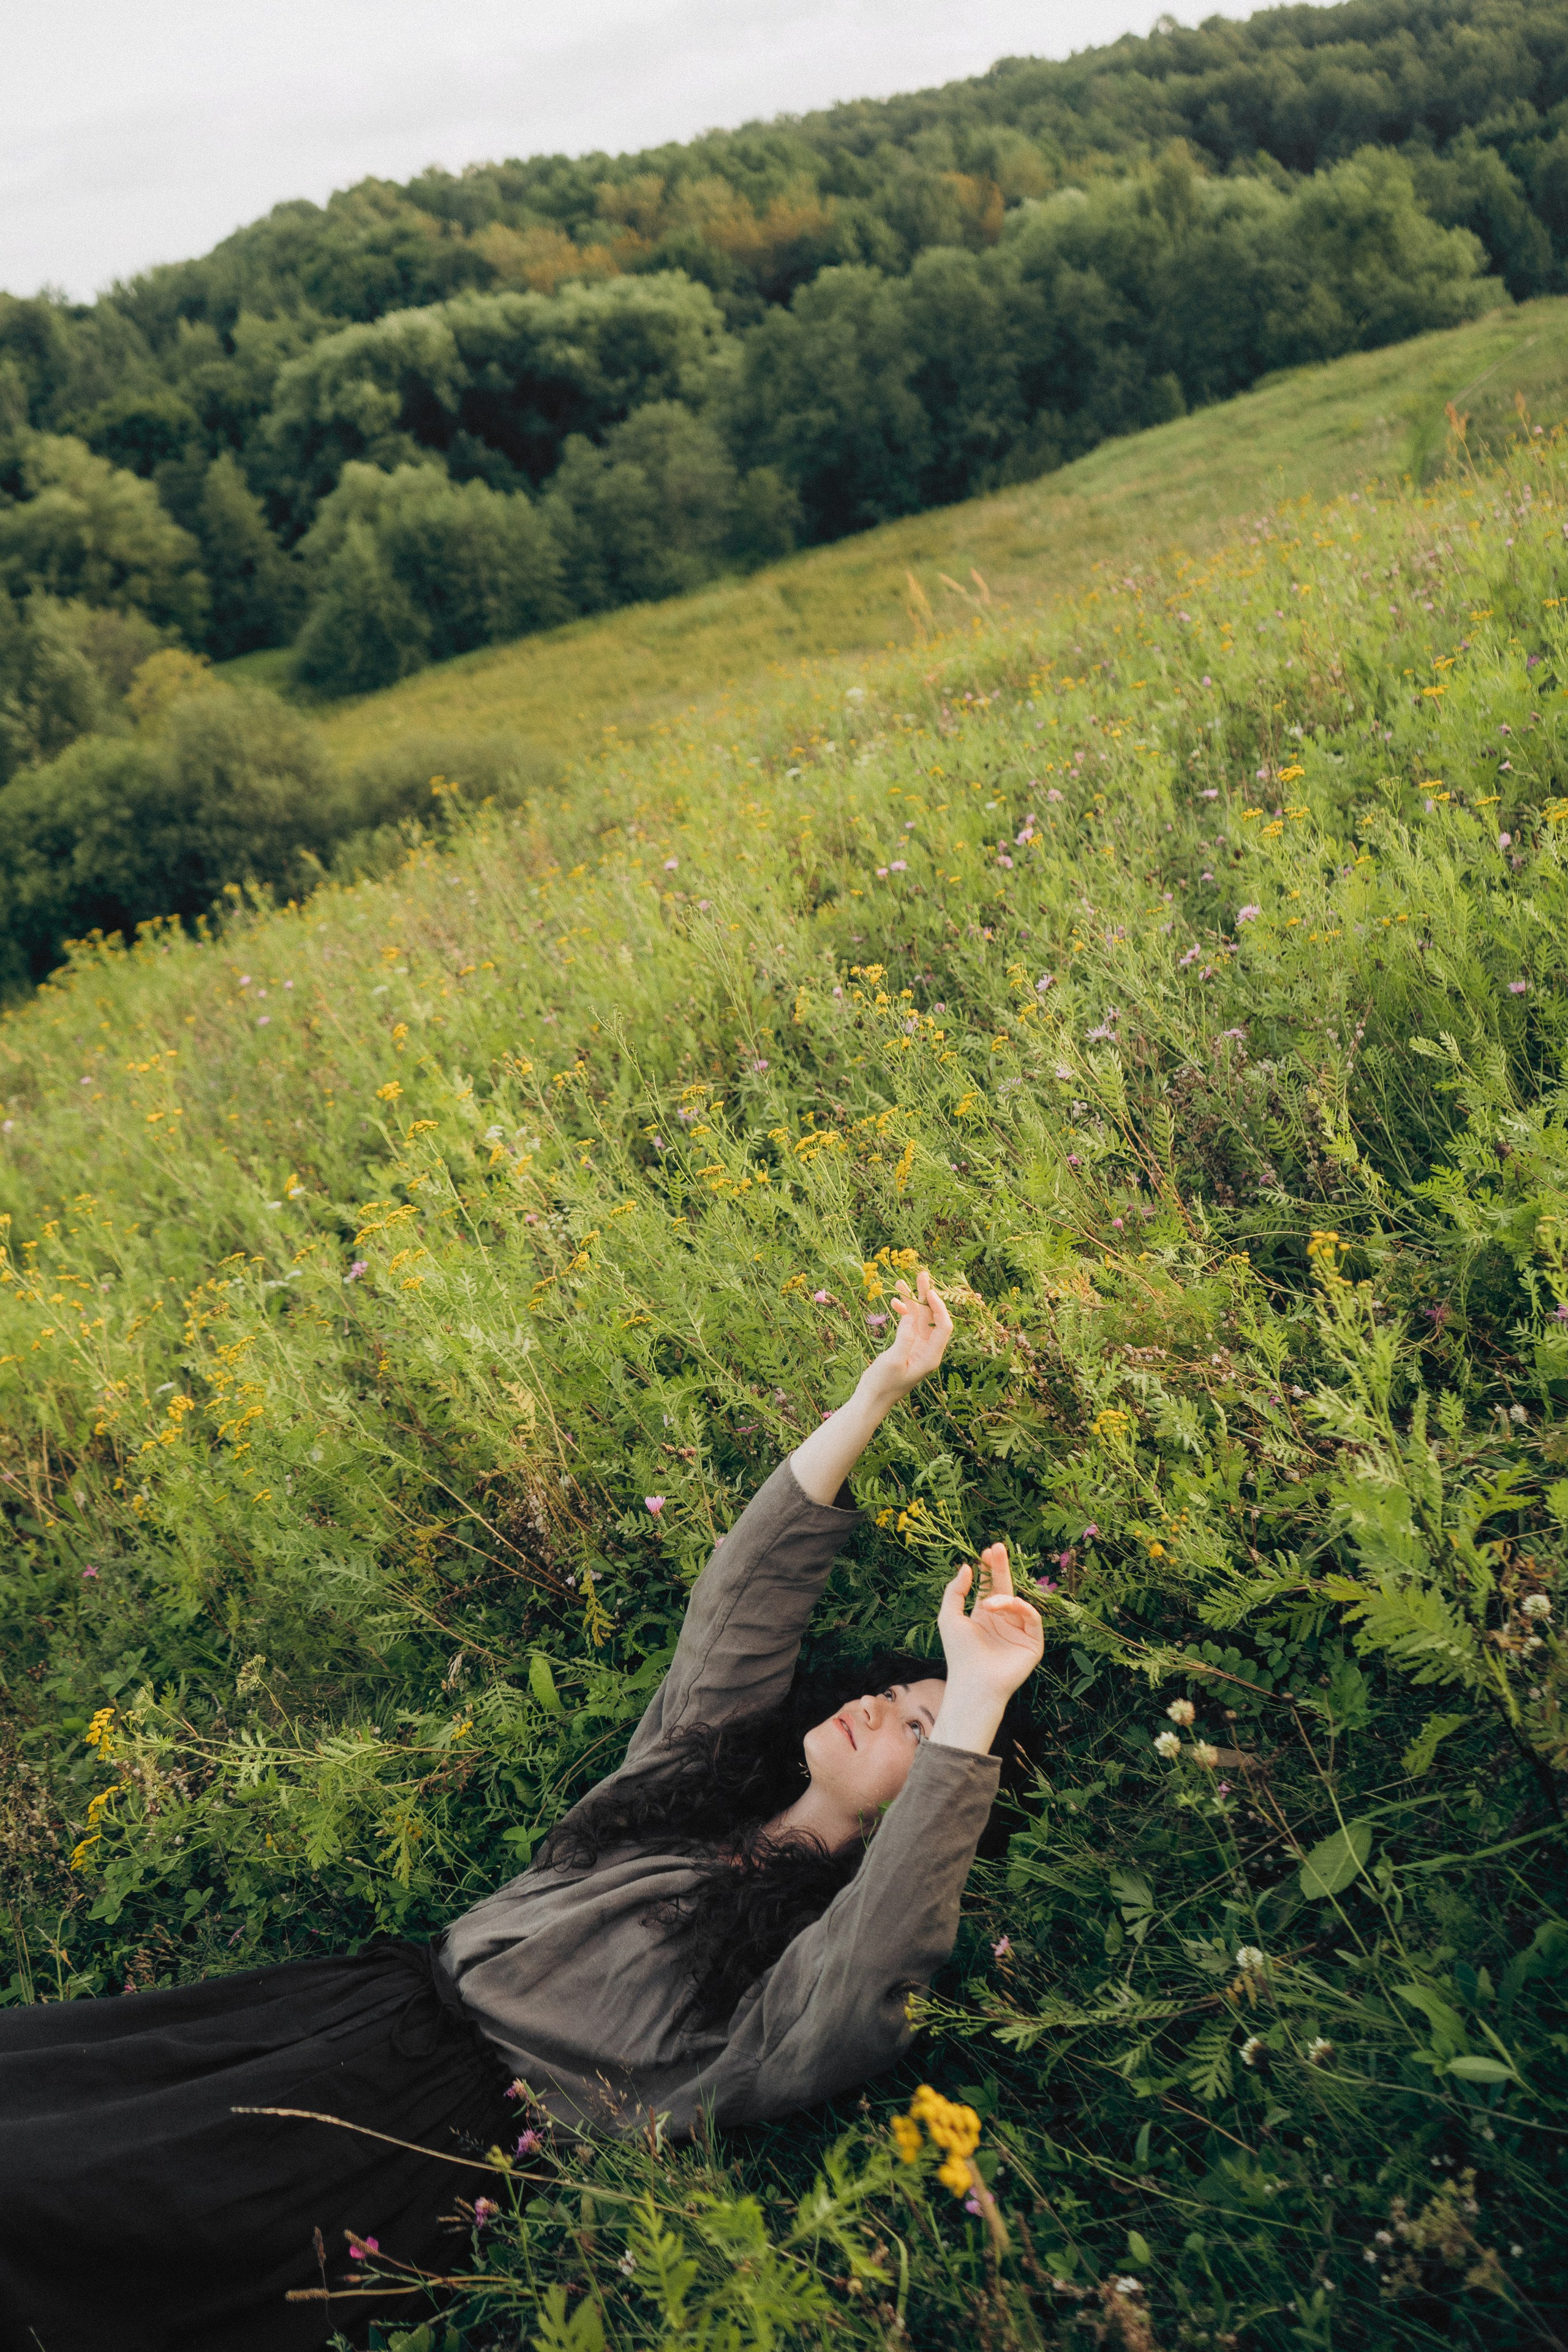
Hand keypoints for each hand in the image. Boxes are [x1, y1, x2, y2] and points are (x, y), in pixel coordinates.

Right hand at [868, 1269, 952, 1399]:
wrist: (871, 1400)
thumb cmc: (882, 1384)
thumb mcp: (893, 1360)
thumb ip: (904, 1337)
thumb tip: (910, 1314)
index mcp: (931, 1356)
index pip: (943, 1327)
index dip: (939, 1307)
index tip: (928, 1291)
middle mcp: (928, 1350)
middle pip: (932, 1318)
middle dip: (927, 1296)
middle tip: (921, 1274)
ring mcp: (918, 1347)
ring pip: (919, 1318)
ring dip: (912, 1300)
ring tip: (901, 1281)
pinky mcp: (907, 1346)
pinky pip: (908, 1324)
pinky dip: (902, 1312)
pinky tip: (893, 1302)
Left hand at [930, 1543, 1043, 1755]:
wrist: (973, 1681)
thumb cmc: (959, 1653)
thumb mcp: (949, 1617)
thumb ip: (955, 1590)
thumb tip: (968, 1566)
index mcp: (984, 1616)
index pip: (989, 1586)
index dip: (988, 1569)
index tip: (986, 1552)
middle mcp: (1003, 1621)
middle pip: (1005, 1587)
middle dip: (1001, 1567)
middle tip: (998, 1547)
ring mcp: (1018, 1631)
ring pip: (1018, 1602)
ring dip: (1003, 1597)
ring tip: (988, 1601)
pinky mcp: (1032, 1643)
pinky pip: (1033, 1618)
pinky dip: (1022, 1608)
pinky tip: (1007, 1605)